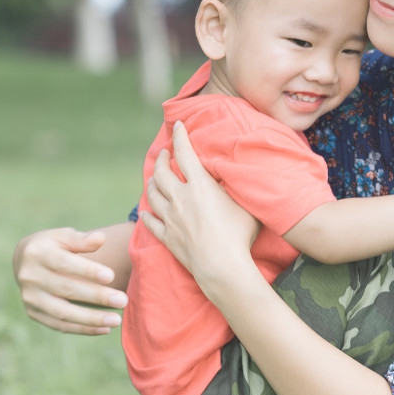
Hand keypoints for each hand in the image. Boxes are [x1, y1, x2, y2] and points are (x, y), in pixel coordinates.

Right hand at [13, 227, 127, 334]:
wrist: (24, 261)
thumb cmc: (53, 245)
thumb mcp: (64, 236)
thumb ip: (82, 239)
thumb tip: (101, 238)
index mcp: (37, 253)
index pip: (64, 263)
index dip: (87, 271)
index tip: (111, 276)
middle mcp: (30, 277)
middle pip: (66, 289)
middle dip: (96, 296)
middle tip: (123, 300)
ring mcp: (30, 298)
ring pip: (63, 313)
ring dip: (91, 319)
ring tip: (117, 320)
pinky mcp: (33, 313)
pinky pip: (60, 325)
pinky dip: (83, 329)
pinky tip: (105, 329)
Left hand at [142, 121, 261, 288]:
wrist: (222, 267)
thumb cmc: (240, 236)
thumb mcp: (245, 204)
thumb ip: (236, 188)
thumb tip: (236, 174)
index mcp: (200, 186)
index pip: (185, 153)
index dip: (180, 136)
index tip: (178, 126)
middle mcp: (180, 198)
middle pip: (162, 172)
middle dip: (162, 158)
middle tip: (165, 153)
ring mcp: (171, 218)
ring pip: (152, 194)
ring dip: (152, 182)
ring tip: (156, 177)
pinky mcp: (167, 238)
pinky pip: (151, 221)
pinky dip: (148, 212)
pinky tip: (148, 210)